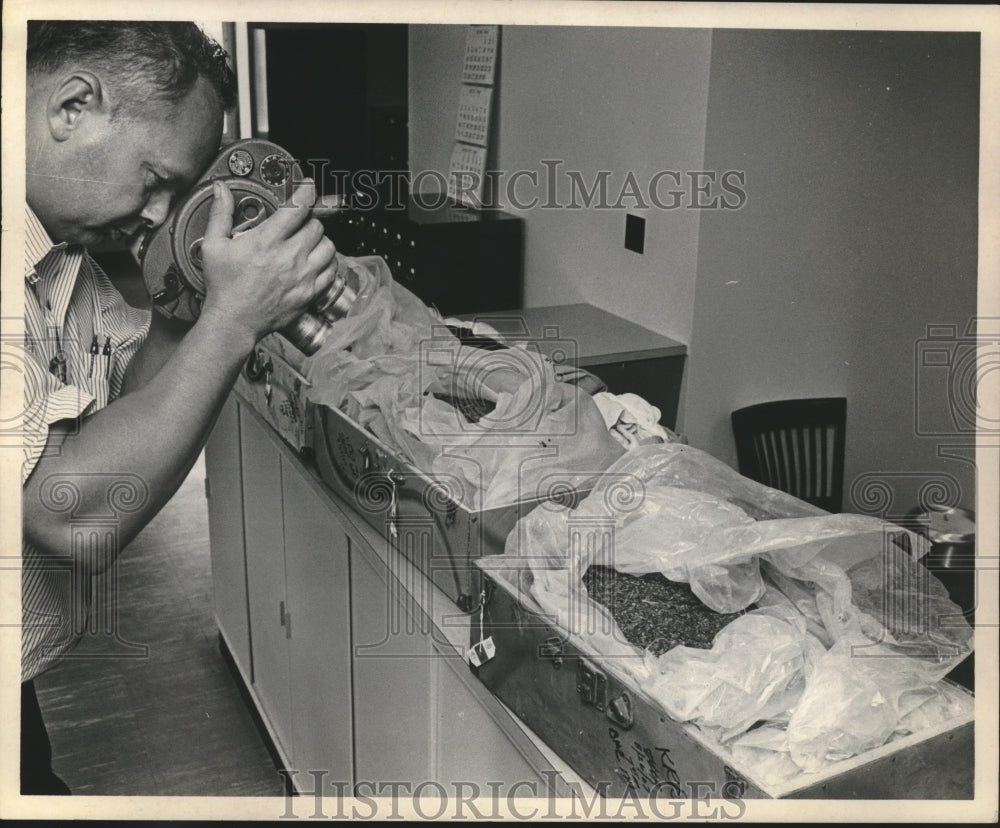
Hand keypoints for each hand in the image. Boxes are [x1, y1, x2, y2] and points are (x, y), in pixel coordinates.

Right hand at [197, 179, 337, 344]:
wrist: (234, 321)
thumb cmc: (224, 287)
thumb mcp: (213, 246)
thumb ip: (220, 214)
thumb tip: (220, 190)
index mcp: (267, 241)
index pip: (298, 208)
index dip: (307, 192)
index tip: (308, 186)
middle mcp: (289, 257)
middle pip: (316, 226)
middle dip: (309, 220)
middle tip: (299, 224)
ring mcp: (302, 276)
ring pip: (329, 246)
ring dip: (320, 241)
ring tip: (308, 243)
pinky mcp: (309, 293)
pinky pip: (331, 271)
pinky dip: (327, 263)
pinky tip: (315, 262)